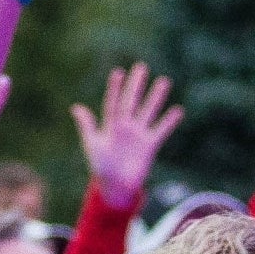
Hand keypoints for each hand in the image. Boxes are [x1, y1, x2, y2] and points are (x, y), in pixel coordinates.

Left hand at [72, 63, 181, 210]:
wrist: (116, 186)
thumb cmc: (101, 167)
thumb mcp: (92, 145)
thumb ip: (86, 126)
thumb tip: (76, 107)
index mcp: (111, 125)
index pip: (113, 102)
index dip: (115, 88)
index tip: (119, 72)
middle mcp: (126, 126)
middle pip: (132, 102)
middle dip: (136, 85)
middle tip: (141, 67)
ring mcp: (139, 134)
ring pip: (148, 111)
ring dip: (155, 97)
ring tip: (163, 81)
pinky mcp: (150, 145)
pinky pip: (161, 130)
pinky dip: (169, 121)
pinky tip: (178, 110)